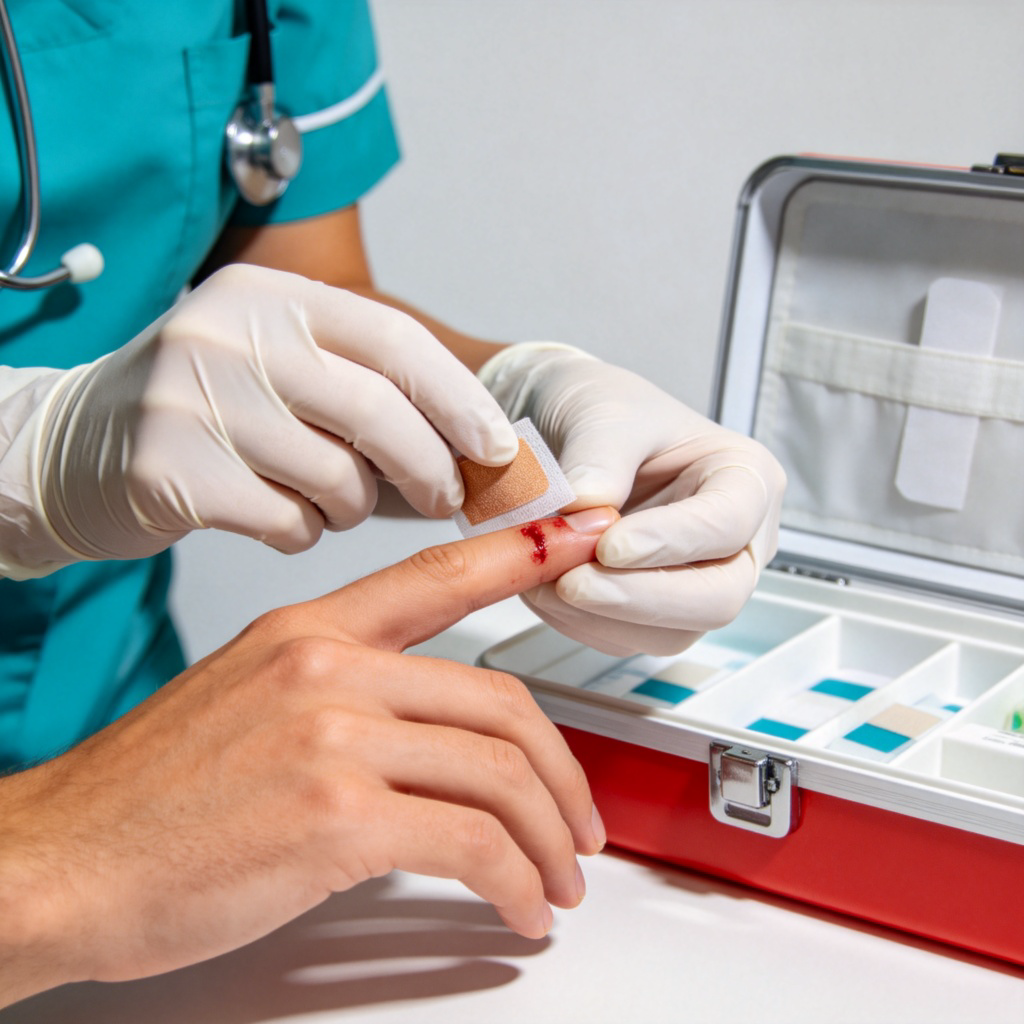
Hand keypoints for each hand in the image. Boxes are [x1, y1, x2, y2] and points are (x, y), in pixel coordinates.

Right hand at [0, 507, 614, 1006]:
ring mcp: (334, 738)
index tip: (583, 536)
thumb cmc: (150, 796)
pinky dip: (513, 882)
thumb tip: (428, 728)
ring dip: (548, 838)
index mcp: (310, 631)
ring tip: (555, 879)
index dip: (525, 553)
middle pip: (500, 701)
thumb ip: (344, 693)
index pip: (441, 576)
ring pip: (499, 773)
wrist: (61, 862)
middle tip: (578, 822)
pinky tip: (514, 908)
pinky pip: (470, 843)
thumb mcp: (250, 701)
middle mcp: (328, 668)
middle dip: (562, 773)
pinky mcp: (335, 819)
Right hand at [3, 264, 517, 574]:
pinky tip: (280, 517)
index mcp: (272, 296)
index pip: (394, 340)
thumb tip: (474, 444)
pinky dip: (303, 532)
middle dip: (430, 468)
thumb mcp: (278, 362)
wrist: (77, 444)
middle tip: (447, 498)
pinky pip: (287, 524)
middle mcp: (229, 335)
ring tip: (331, 501)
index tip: (496, 446)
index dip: (457, 399)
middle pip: (376, 412)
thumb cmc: (209, 408)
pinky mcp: (168, 472)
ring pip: (336, 479)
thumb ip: (363, 387)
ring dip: (354, 507)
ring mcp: (191, 400)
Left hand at [480, 343, 785, 655]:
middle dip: (640, 598)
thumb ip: (599, 453)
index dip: (672, 542)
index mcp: (744, 478)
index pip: (729, 523)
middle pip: (718, 597)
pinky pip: (625, 638)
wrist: (565, 428)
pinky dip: (578, 622)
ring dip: (600, 616)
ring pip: (670, 632)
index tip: (609, 544)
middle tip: (573, 583)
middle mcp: (734, 541)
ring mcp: (696, 583)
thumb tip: (586, 505)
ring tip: (545, 576)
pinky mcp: (651, 613)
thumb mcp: (603, 408)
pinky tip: (546, 586)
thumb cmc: (605, 408)